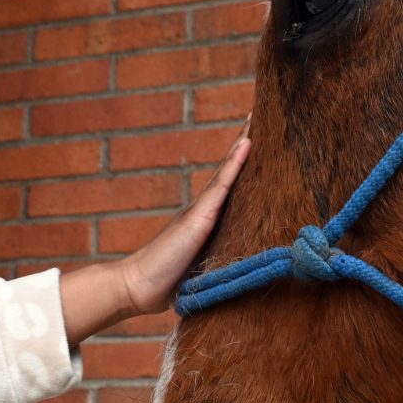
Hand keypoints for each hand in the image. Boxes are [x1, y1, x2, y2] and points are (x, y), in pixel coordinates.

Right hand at [58, 125, 250, 345]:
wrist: (139, 287)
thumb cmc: (170, 282)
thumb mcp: (203, 267)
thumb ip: (218, 259)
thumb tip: (240, 269)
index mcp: (208, 218)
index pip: (231, 184)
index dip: (243, 162)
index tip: (259, 139)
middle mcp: (205, 207)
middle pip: (231, 169)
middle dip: (246, 143)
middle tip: (263, 115)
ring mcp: (202, 209)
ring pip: (228, 169)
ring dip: (243, 143)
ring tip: (258, 118)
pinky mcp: (200, 216)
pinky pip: (223, 184)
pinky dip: (236, 162)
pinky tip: (248, 143)